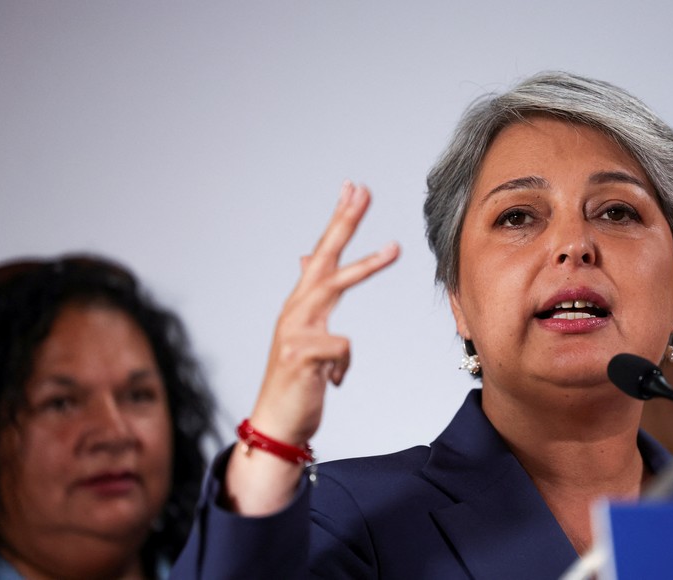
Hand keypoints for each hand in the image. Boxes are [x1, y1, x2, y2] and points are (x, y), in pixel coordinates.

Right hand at [225, 181, 399, 513]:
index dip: (337, 222)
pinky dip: (343, 367)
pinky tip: (332, 382)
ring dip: (366, 265)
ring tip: (395, 248)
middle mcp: (295, 310)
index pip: (321, 254)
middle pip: (323, 258)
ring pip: (333, 287)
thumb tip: (306, 256)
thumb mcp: (305, 334)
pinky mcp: (301, 354)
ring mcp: (295, 330)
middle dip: (344, 223)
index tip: (353, 190)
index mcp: (300, 305)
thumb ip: (310, 296)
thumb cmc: (296, 380)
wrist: (276, 424)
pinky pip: (342, 348)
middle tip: (362, 192)